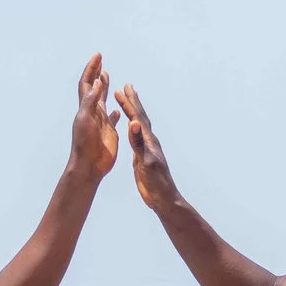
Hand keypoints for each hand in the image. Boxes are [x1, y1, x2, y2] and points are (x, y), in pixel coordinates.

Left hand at [71, 54, 118, 177]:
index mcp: (87, 107)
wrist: (89, 164)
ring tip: (106, 76)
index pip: (87, 83)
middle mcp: (93, 112)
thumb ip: (91, 100)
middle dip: (96, 73)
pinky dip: (114, 110)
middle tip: (101, 60)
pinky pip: (111, 118)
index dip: (92, 69)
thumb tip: (96, 81)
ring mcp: (101, 122)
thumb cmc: (85, 144)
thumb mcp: (86, 119)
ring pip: (102, 100)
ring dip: (104, 88)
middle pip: (94, 88)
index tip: (98, 56)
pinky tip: (117, 108)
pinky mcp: (109, 132)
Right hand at [117, 83, 181, 210]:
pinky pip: (136, 138)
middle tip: (126, 88)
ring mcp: (146, 149)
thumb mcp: (145, 161)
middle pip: (140, 117)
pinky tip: (130, 128)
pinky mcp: (143, 157)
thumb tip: (133, 123)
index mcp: (148, 141)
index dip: (130, 104)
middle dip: (132, 102)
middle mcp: (148, 142)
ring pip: (138, 126)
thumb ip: (138, 142)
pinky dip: (132, 129)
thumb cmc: (155, 182)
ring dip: (132, 113)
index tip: (122, 89)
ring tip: (127, 103)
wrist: (163, 198)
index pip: (138, 118)